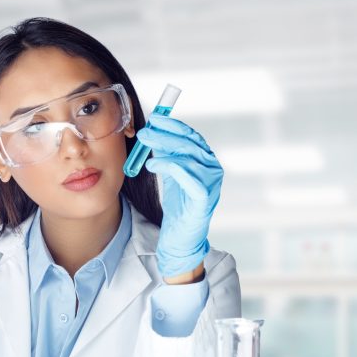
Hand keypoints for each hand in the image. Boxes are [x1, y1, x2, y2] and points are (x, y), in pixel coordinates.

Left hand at [136, 113, 223, 278]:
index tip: (154, 118)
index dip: (172, 125)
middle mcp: (212, 168)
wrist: (182, 237)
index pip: (190, 135)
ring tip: (144, 144)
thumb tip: (153, 132)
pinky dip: (169, 166)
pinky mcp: (203, 197)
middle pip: (189, 143)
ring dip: (164, 146)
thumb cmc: (178, 206)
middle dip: (165, 133)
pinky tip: (153, 163)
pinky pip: (187, 176)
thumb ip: (167, 154)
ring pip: (188, 156)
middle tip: (144, 130)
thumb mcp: (171, 174)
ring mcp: (211, 182)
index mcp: (205, 160)